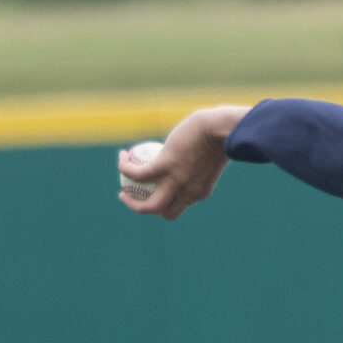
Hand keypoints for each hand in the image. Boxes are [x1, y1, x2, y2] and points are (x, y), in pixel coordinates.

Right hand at [118, 105, 247, 219]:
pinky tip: (123, 156)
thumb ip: (203, 156)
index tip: (158, 188)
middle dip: (147, 210)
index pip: (181, 204)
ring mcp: (176, 181)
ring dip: (131, 202)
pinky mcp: (164, 166)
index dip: (168, 201)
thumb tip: (195, 147)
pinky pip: (137, 174)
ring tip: (122, 191)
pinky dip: (125, 167)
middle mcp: (188, 192)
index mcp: (200, 192)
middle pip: (165, 213)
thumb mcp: (213, 150)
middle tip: (133, 197)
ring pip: (148, 206)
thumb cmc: (220, 134)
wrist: (220, 129)